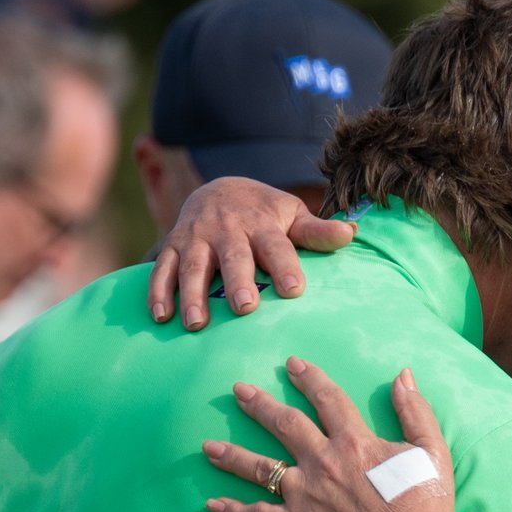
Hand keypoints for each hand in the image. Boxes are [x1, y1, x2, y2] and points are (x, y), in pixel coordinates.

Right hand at [148, 178, 356, 329]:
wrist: (220, 188)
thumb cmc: (265, 214)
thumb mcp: (292, 216)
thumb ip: (317, 232)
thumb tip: (352, 233)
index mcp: (262, 224)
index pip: (276, 246)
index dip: (286, 266)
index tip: (295, 289)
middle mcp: (228, 230)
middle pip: (233, 257)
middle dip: (237, 281)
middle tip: (245, 307)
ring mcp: (197, 237)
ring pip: (194, 266)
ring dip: (192, 294)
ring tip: (196, 323)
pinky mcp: (173, 244)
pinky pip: (163, 268)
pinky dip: (159, 291)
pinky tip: (161, 317)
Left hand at [202, 357, 459, 511]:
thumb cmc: (426, 503)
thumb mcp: (432, 449)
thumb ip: (415, 410)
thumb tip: (403, 375)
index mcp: (354, 440)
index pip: (326, 398)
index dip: (309, 378)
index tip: (292, 364)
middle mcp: (323, 461)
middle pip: (284, 424)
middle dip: (259, 405)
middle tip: (239, 391)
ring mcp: (307, 494)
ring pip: (261, 468)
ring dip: (232, 455)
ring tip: (207, 446)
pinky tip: (211, 506)